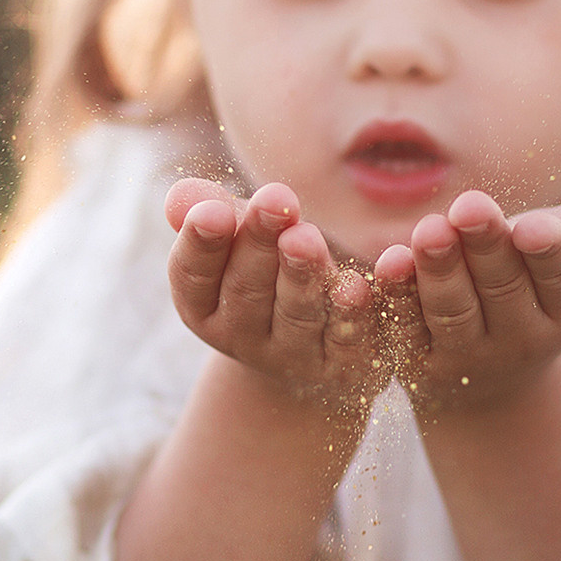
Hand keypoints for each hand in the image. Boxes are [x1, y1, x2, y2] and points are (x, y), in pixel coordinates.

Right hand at [165, 177, 386, 418]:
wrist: (313, 354)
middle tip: (275, 203)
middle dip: (260, 245)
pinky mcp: (347, 363)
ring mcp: (297, 356)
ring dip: (303, 276)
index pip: (194, 278)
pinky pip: (356, 333)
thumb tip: (181, 197)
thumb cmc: (264, 276)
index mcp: (207, 309)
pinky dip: (366, 305)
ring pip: (299, 315)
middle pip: (247, 292)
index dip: (202, 244)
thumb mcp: (235, 245)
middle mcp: (246, 339)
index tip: (214, 210)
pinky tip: (379, 272)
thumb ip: (211, 215)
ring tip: (306, 238)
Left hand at [373, 184, 560, 414]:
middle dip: (486, 246)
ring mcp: (469, 357)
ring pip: (453, 311)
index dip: (549, 252)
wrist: (489, 371)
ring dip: (439, 270)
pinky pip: (405, 327)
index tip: (533, 226)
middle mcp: (524, 339)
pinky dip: (397, 296)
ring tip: (428, 230)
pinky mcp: (418, 364)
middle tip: (470, 206)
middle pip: (503, 288)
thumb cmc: (534, 285)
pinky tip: (389, 263)